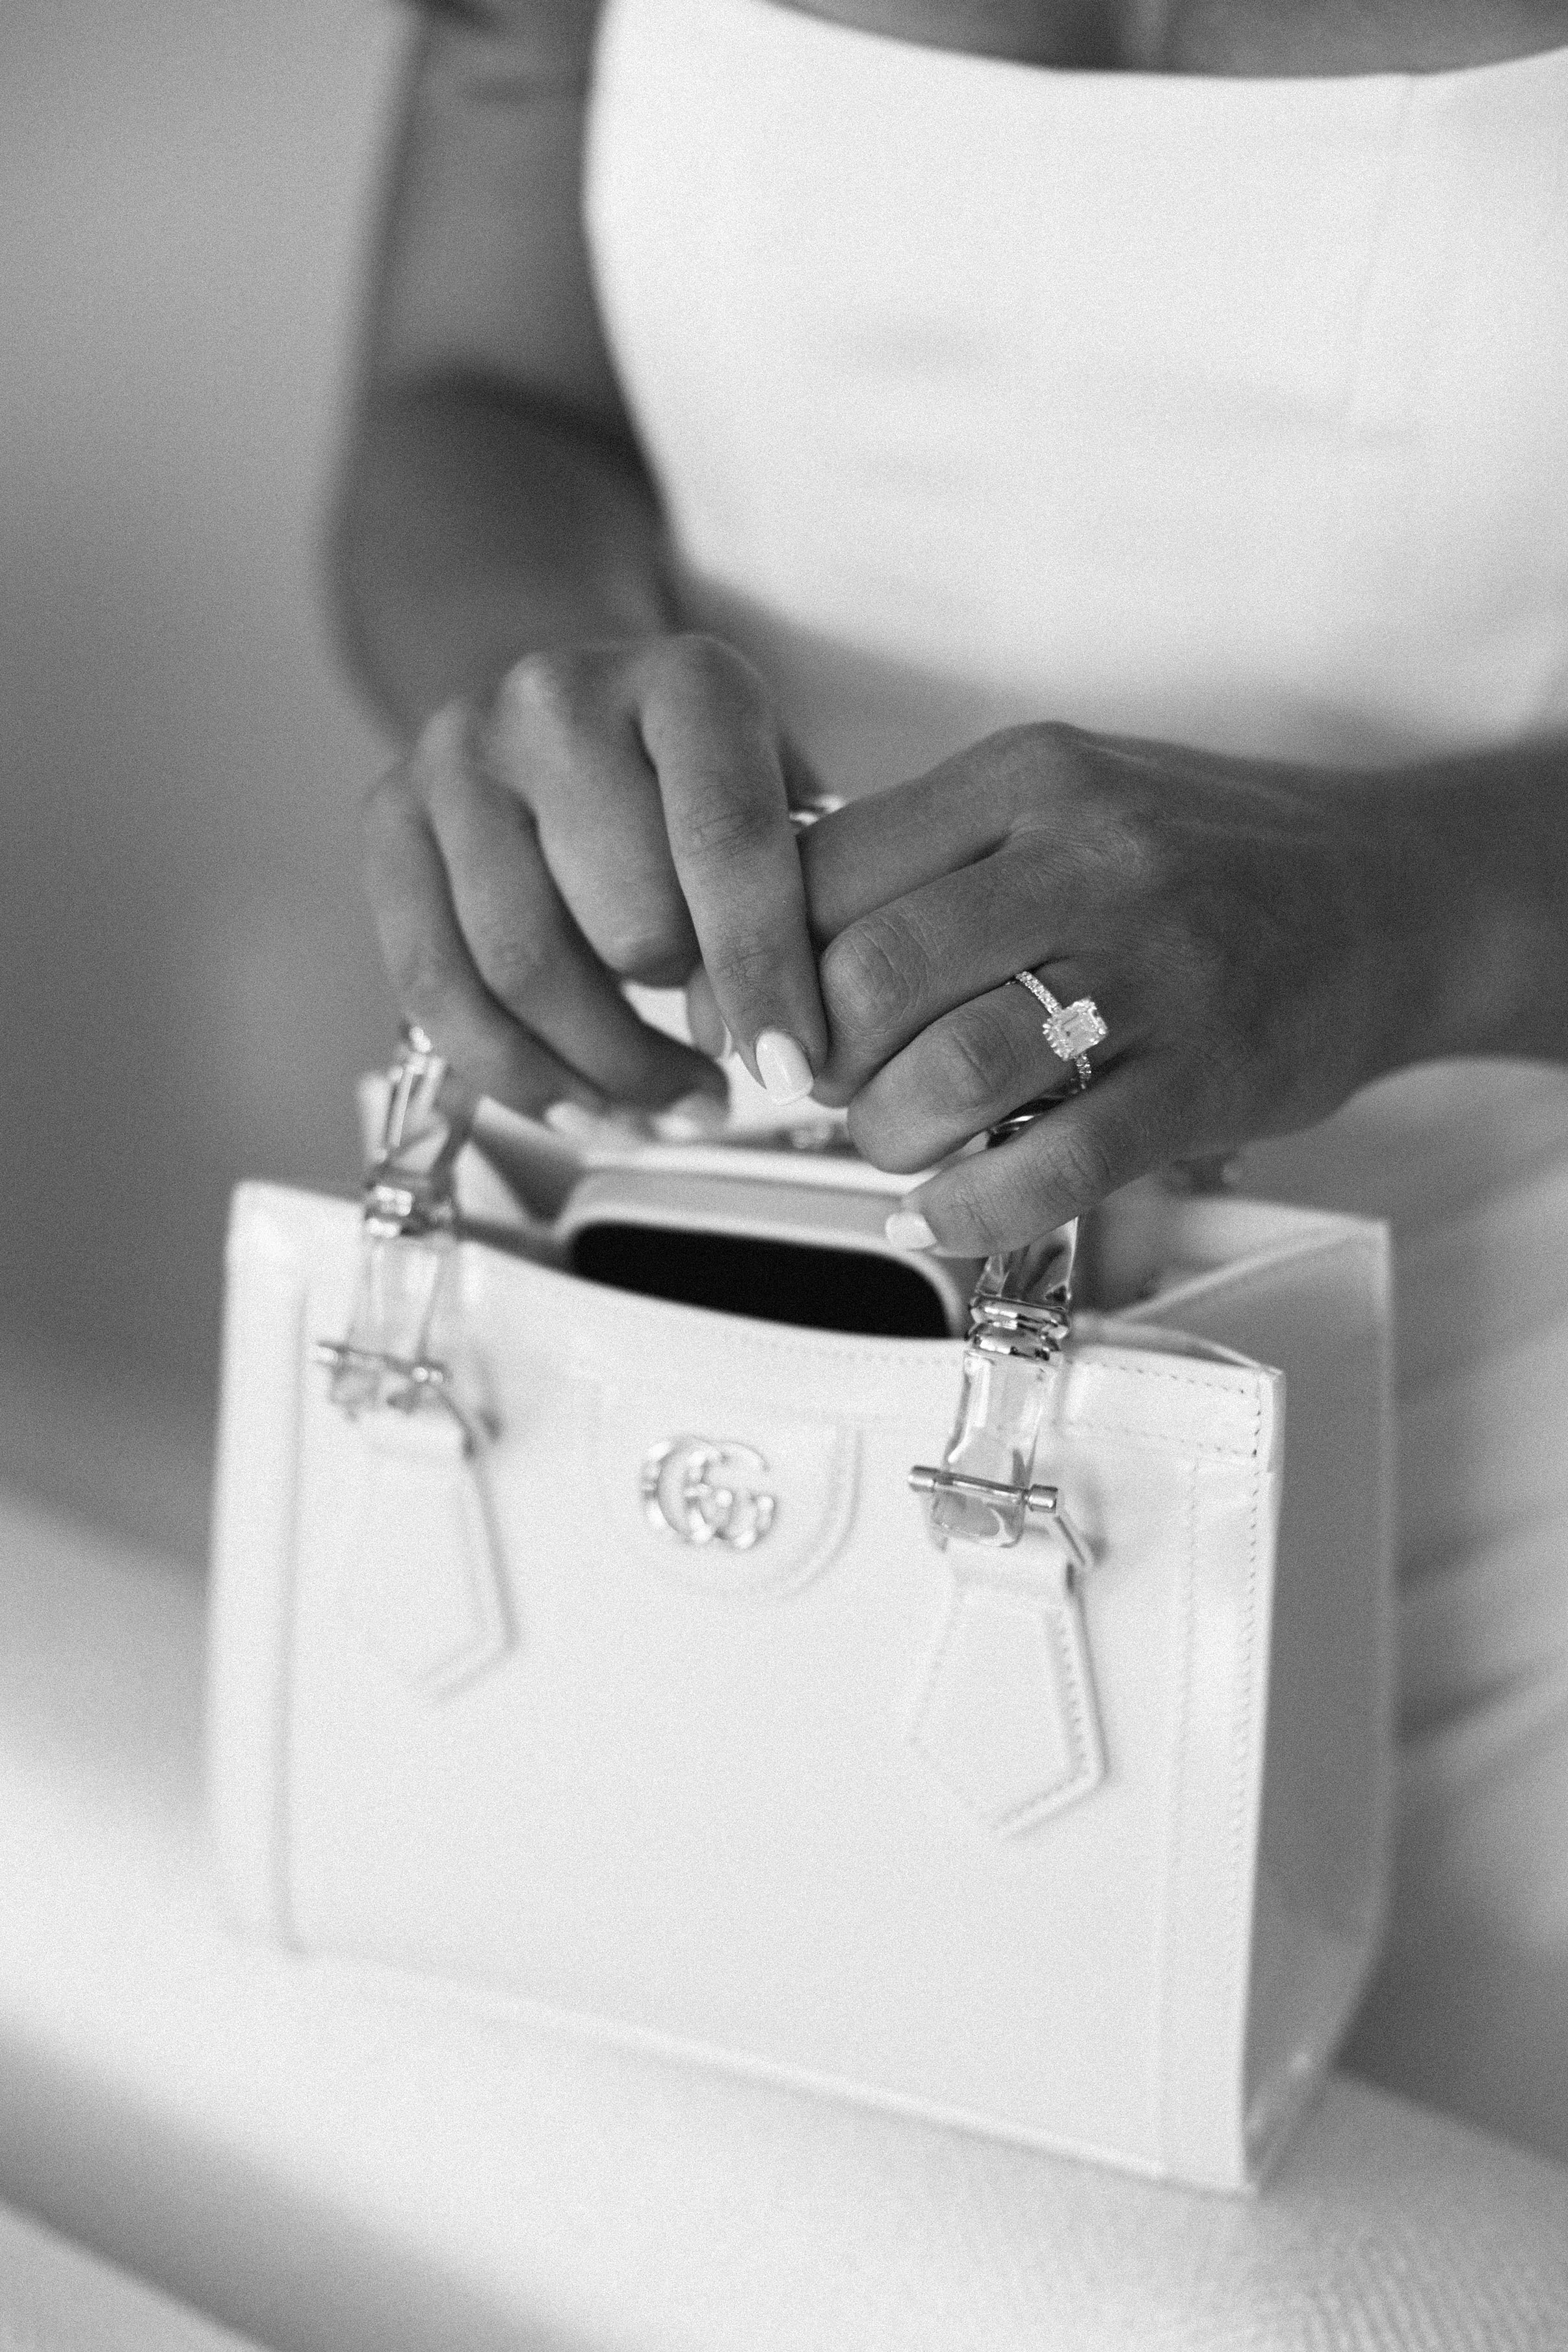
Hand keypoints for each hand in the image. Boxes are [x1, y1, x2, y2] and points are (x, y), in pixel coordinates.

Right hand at [361, 636, 827, 1125]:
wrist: (566, 710)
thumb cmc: (697, 780)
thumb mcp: (780, 798)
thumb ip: (796, 898)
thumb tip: (770, 1044)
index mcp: (685, 679)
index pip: (726, 840)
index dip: (763, 971)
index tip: (793, 1067)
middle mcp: (556, 698)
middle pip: (626, 919)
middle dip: (684, 1010)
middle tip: (723, 1054)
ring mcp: (457, 757)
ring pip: (524, 969)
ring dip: (606, 1070)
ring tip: (665, 1105)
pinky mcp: (387, 818)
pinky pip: (436, 990)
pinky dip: (518, 1076)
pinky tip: (585, 1108)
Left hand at [801, 723, 1434, 1251]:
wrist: (1392, 895)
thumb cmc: (1201, 856)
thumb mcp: (1060, 797)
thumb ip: (927, 851)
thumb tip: (769, 947)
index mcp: (1026, 777)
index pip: (826, 871)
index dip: (759, 966)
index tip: (758, 1017)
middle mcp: (1088, 858)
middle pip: (871, 974)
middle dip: (819, 1060)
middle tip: (830, 1088)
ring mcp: (1154, 970)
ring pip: (952, 1073)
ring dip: (889, 1135)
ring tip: (899, 1141)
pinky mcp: (1203, 1078)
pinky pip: (1053, 1167)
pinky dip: (966, 1211)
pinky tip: (933, 1217)